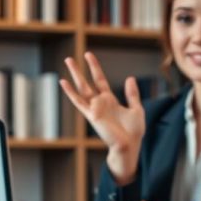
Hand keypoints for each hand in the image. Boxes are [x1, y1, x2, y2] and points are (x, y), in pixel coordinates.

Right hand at [60, 52, 144, 184]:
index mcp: (110, 100)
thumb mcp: (136, 109)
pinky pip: (79, 101)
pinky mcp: (92, 115)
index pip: (100, 80)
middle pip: (86, 82)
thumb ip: (132, 94)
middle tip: (69, 58)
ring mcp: (94, 108)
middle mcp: (100, 103)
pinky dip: (70, 92)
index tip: (89, 55)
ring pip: (81, 88)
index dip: (94, 68)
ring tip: (67, 61)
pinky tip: (63, 82)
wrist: (129, 145)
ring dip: (74, 75)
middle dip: (79, 70)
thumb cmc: (133, 132)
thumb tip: (129, 77)